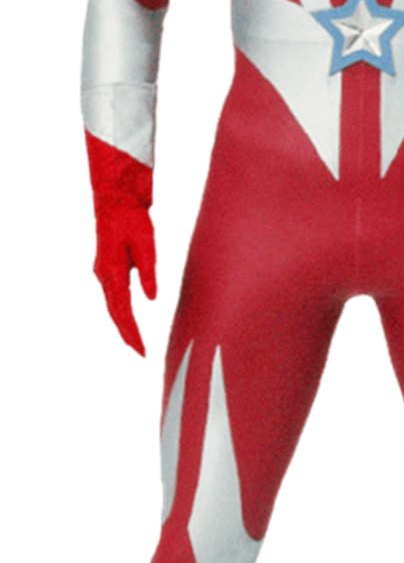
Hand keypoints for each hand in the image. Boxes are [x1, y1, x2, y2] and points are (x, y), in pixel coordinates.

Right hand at [0, 181, 88, 295]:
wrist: (0, 196)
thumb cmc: (33, 200)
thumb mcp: (61, 211)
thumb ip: (80, 238)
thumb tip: (87, 268)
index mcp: (22, 243)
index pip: (63, 267)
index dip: (69, 251)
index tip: (58, 233)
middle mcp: (9, 261)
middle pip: (54, 281)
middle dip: (62, 262)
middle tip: (52, 239)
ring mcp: (4, 269)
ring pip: (44, 287)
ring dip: (52, 269)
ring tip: (43, 246)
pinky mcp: (2, 272)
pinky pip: (31, 285)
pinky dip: (41, 273)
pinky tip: (36, 252)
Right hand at [79, 136, 158, 379]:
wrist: (112, 190)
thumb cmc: (131, 213)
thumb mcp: (146, 243)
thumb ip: (146, 278)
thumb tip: (147, 312)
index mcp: (108, 274)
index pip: (119, 319)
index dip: (131, 342)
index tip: (144, 359)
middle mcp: (98, 279)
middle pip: (107, 325)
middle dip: (121, 350)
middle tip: (136, 372)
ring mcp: (97, 276)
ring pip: (104, 317)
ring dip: (116, 340)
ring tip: (131, 358)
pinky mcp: (101, 272)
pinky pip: (106, 305)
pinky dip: (114, 323)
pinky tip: (124, 331)